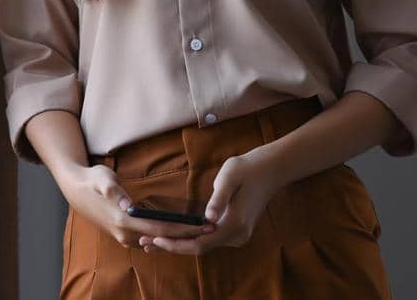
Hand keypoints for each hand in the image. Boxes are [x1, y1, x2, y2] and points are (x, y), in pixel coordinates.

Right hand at [60, 164, 216, 249]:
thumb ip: (114, 191)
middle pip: (162, 238)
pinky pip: (149, 240)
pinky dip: (166, 237)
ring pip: (156, 242)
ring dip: (178, 237)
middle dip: (187, 234)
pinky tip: (182, 232)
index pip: (159, 230)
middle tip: (211, 228)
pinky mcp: (125, 235)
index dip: (182, 229)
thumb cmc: (93, 180)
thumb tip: (127, 205)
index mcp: (122, 220)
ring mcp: (124, 237)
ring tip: (202, 231)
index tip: (201, 225)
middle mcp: (125, 234)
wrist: (76, 190)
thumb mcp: (102, 179)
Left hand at [139, 150, 278, 254]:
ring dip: (180, 243)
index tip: (156, 239)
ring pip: (205, 245)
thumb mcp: (230, 177)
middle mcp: (237, 235)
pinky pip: (210, 239)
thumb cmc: (247, 169)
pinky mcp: (236, 230)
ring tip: (154, 240)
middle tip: (145, 242)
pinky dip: (192, 238)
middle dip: (172, 246)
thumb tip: (207, 218)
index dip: (176, 244)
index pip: (200, 243)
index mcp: (234, 224)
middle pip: (200, 248)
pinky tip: (175, 234)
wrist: (271, 169)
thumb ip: (218, 199)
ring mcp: (238, 235)